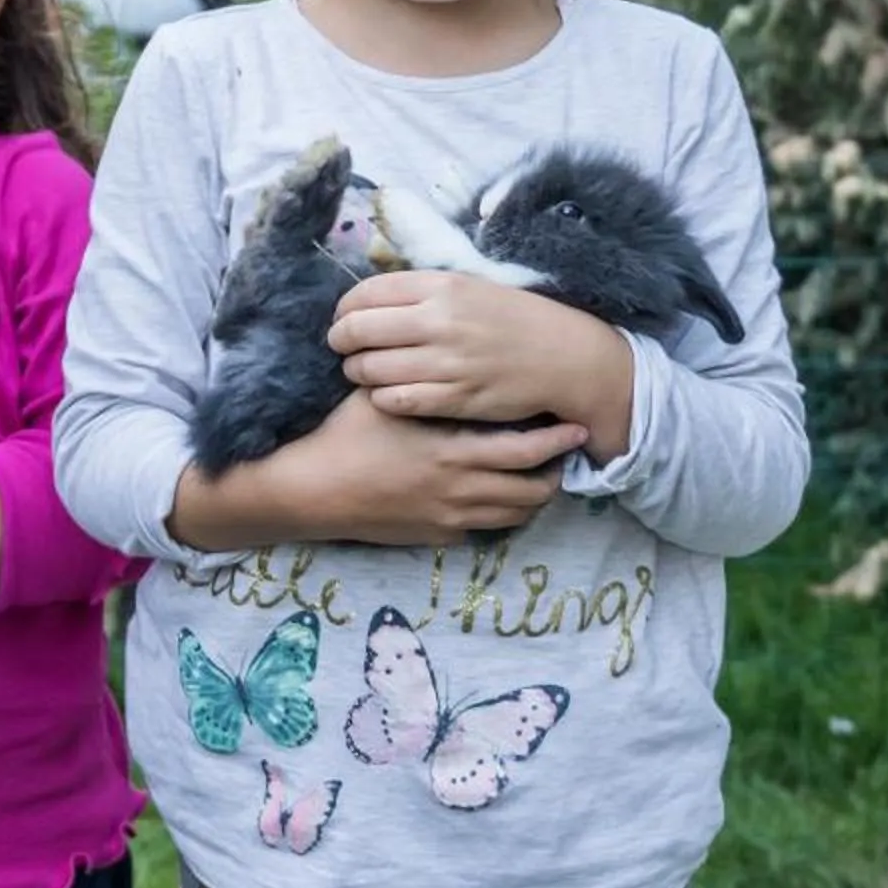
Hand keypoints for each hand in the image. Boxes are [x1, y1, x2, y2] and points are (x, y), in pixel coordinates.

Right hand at [264, 390, 585, 545]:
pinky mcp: (437, 536)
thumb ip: (420, 382)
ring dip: (534, 495)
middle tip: (566, 452)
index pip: (525, 451)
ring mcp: (449, 518)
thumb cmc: (346, 435)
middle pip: (532, 491)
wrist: (313, 490)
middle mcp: (459, 490)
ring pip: (514, 515)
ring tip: (539, 474)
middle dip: (557, 471)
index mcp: (452, 451)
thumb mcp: (385, 398)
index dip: (556, 441)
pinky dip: (501, 513)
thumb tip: (445, 351)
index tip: (574, 425)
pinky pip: (485, 529)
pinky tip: (497, 494)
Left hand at [330, 269, 630, 439]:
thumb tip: (368, 298)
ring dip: (357, 371)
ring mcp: (447, 362)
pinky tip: (387, 393)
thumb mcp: (468, 287)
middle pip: (358, 331)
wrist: (564, 356)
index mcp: (441, 286)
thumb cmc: (512, 318)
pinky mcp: (455, 398)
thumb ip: (420, 291)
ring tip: (362, 371)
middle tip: (343, 347)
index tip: (343, 319)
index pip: (365, 294)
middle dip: (340, 340)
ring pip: (370, 369)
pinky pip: (395, 401)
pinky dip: (381, 397)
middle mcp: (440, 321)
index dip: (344, 309)